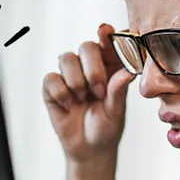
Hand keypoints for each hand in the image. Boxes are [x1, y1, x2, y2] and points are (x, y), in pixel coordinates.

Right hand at [43, 23, 135, 165]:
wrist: (89, 149)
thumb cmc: (107, 127)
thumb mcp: (116, 111)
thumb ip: (119, 91)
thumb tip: (128, 71)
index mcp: (111, 67)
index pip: (108, 43)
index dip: (106, 34)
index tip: (105, 30)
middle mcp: (89, 66)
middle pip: (86, 46)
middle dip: (92, 68)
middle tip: (99, 91)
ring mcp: (70, 75)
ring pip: (66, 58)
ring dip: (76, 81)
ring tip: (83, 99)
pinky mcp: (52, 87)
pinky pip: (51, 78)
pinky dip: (61, 93)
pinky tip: (69, 105)